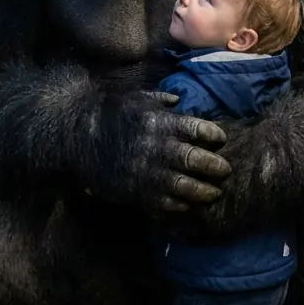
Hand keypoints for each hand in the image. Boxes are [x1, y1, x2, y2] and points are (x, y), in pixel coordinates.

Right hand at [86, 92, 230, 214]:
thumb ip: (162, 100)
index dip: (215, 136)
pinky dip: (180, 205)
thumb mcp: (138, 99)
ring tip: (214, 193)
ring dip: (204, 191)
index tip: (221, 140)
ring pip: (186, 186)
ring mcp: (147, 172)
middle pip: (197, 161)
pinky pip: (166, 203)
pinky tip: (187, 204)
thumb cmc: (111, 112)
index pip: (200, 131)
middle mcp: (158, 148)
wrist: (78, 135)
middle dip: (216, 167)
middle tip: (225, 170)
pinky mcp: (136, 191)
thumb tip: (181, 101)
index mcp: (162, 122)